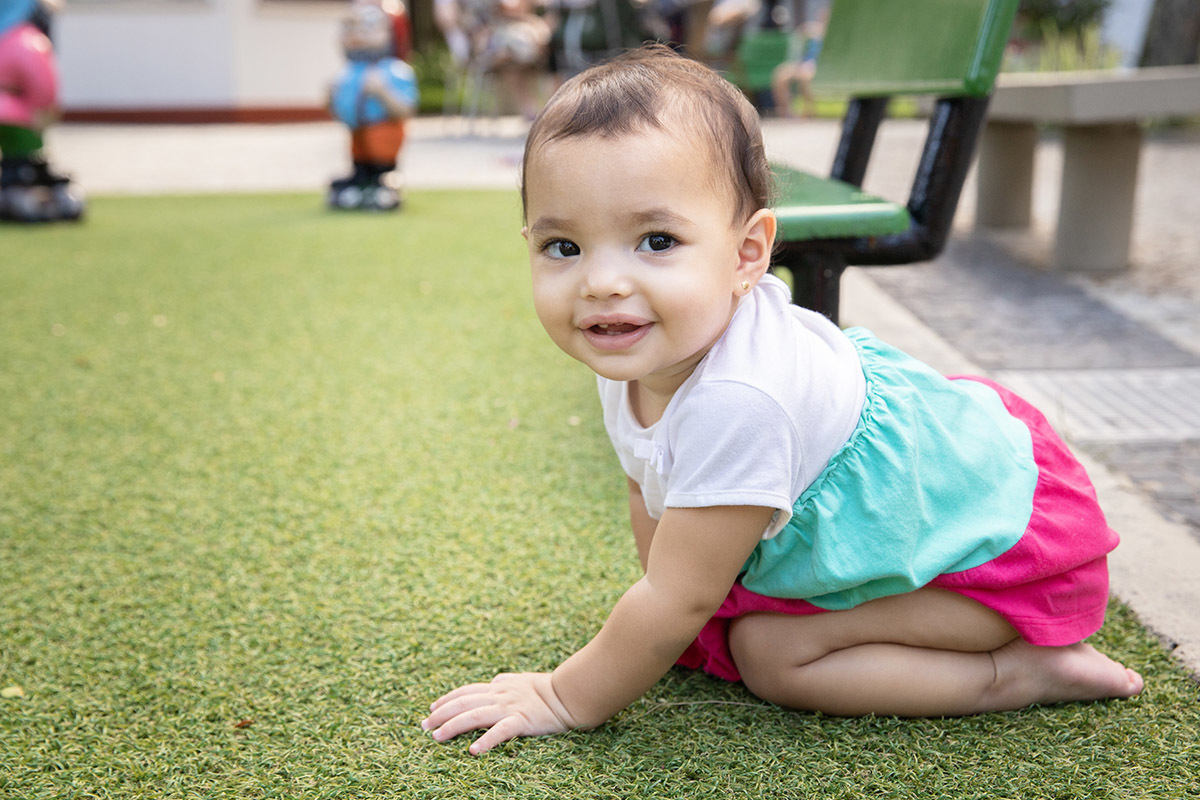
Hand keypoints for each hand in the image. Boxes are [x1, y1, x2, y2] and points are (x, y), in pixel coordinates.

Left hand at [421, 672, 575, 754]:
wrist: (568, 694)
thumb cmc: (546, 688)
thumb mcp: (520, 680)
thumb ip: (503, 682)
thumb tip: (492, 682)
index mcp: (498, 687)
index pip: (465, 691)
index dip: (446, 700)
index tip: (431, 710)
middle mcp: (499, 695)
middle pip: (463, 702)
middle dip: (441, 715)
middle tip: (424, 726)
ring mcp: (510, 707)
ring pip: (475, 715)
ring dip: (453, 726)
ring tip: (437, 737)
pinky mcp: (523, 721)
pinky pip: (501, 731)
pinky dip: (486, 740)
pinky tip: (473, 751)